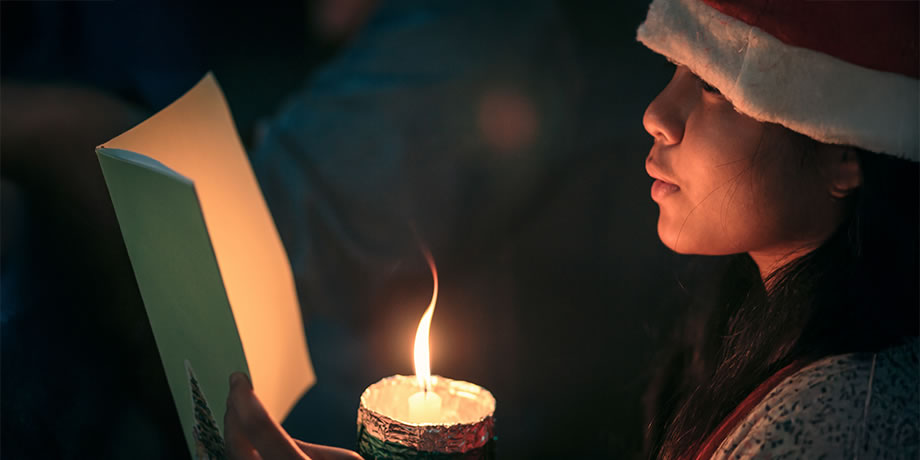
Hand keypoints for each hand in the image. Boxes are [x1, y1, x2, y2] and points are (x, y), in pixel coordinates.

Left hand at [225, 372, 361, 459]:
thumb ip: (303, 447)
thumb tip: (267, 432)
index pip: (263, 430)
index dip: (246, 401)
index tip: (239, 379)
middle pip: (237, 449)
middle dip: (232, 416)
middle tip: (235, 392)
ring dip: (232, 437)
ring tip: (236, 413)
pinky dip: (240, 454)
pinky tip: (244, 442)